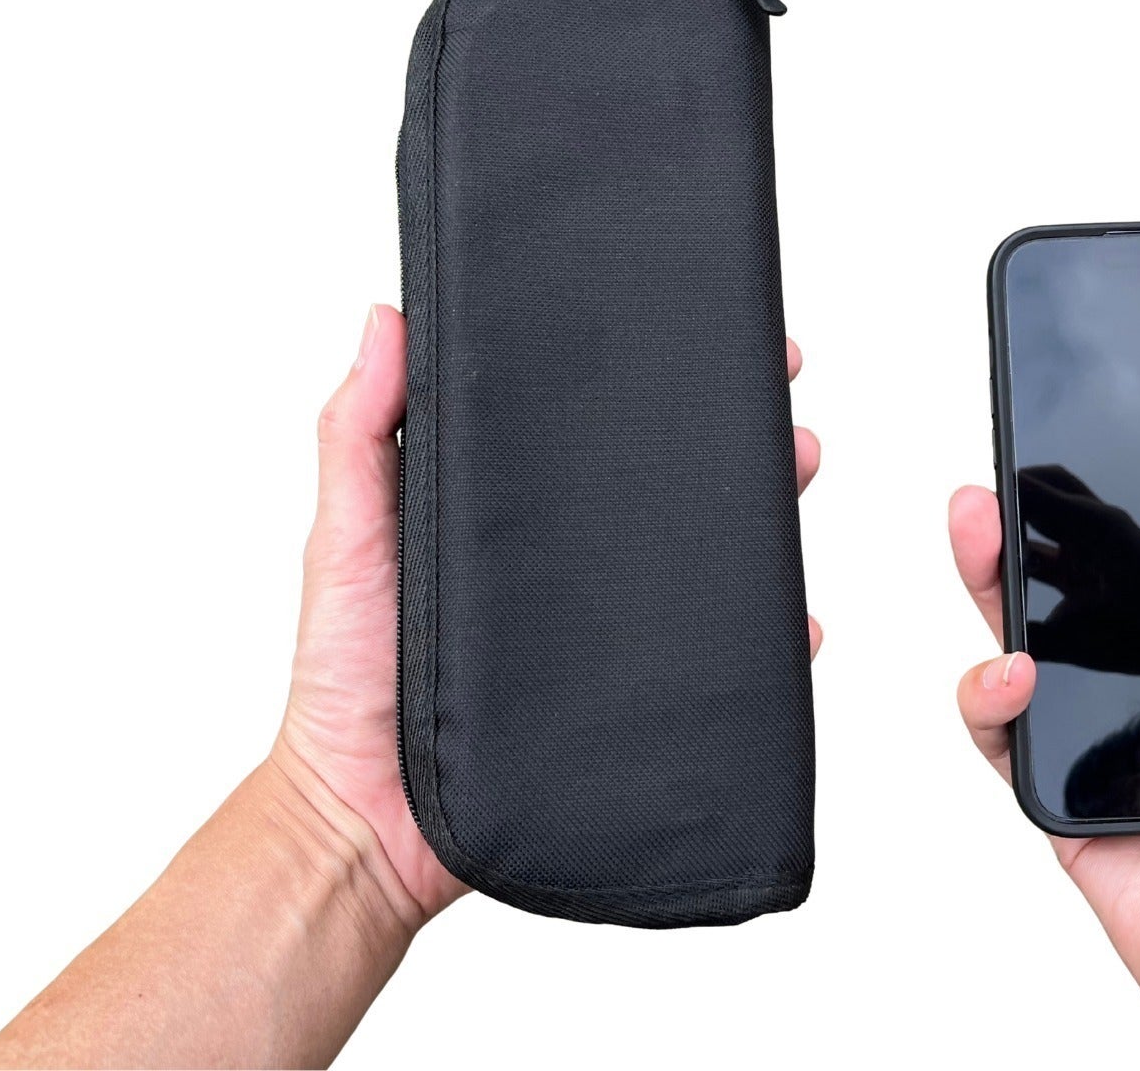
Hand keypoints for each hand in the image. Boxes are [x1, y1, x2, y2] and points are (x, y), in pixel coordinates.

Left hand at [275, 305, 822, 919]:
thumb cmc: (344, 675)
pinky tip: (795, 617)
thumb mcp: (345, 534)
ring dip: (761, 509)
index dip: (642, 369)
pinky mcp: (632, 694)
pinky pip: (718, 657)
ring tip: (794, 464)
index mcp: (511, 507)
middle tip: (774, 382)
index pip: (589, 421)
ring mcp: (607, 626)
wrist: (366, 823)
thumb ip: (358, 430)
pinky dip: (769, 636)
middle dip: (728, 424)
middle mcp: (568, 559)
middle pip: (665, 478)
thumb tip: (386, 317)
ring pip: (704, 555)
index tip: (690, 315)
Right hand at [950, 465, 1139, 1067]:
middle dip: (1036, 534)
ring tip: (980, 535)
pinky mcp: (1071, 809)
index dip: (1119, 516)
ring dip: (991, 587)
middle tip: (1008, 484)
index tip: (1090, 461)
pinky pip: (1006, 741)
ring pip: (1030, 652)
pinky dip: (990, 696)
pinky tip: (1014, 668)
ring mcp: (1117, 751)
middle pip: (1083, 598)